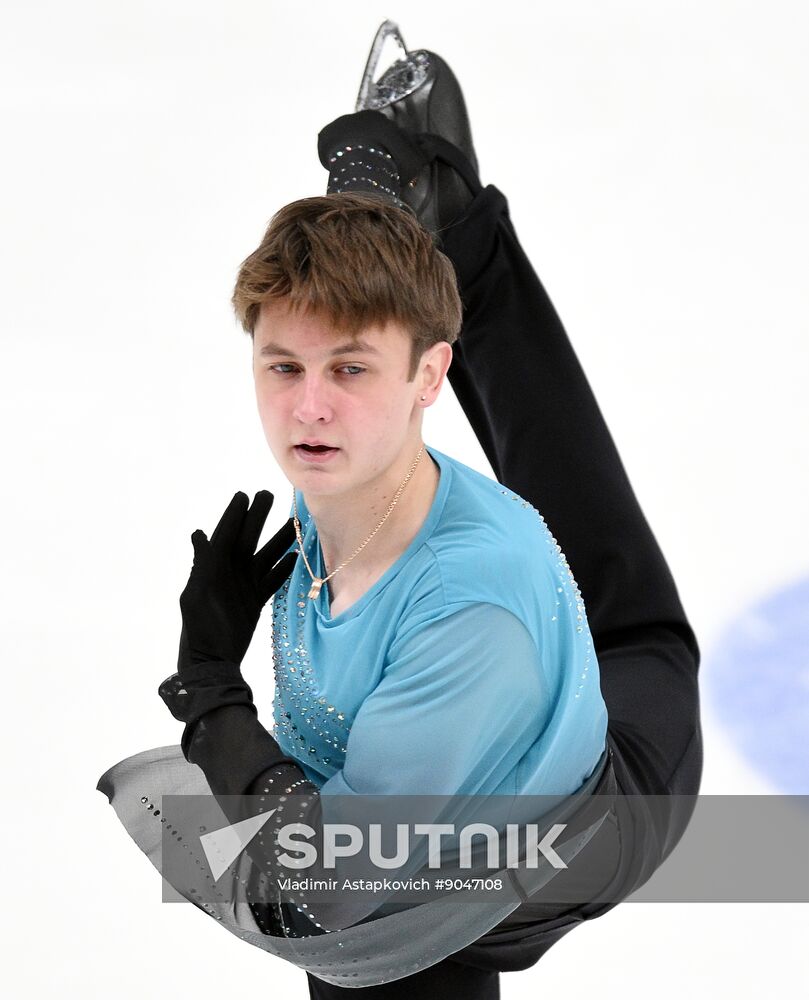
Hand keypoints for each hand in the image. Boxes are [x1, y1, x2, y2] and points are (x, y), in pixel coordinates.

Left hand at [177, 490, 296, 671]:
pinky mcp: (255, 600)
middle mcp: (230, 572)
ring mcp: (244, 585)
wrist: (211, 663)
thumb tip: (199, 534)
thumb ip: (203, 565)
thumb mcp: (197, 594)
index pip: (225, 533)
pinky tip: (297, 557)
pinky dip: (284, 568)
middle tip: (269, 495)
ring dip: (280, 540)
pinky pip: (273, 579)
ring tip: (295, 523)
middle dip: (257, 518)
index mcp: (213, 567)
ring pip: (266, 556)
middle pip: (247, 539)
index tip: (243, 495)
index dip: (233, 514)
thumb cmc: (200, 629)